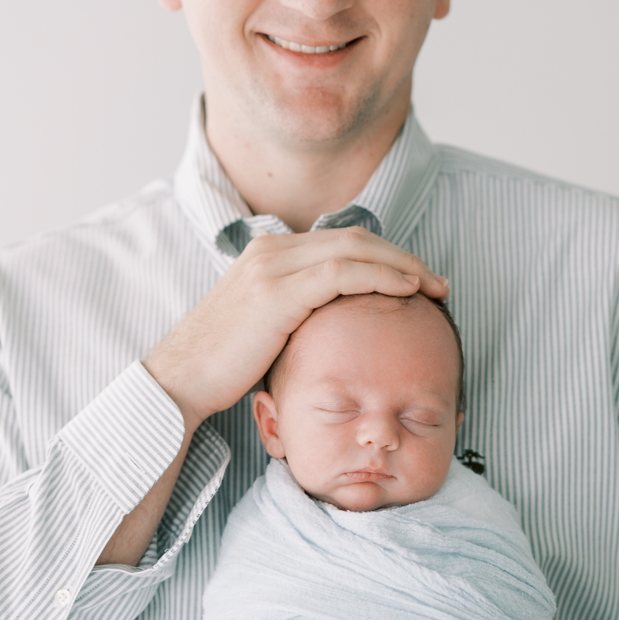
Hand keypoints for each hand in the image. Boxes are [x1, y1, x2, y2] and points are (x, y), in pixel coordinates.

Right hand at [145, 228, 447, 430]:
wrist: (180, 381)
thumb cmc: (226, 364)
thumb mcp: (267, 325)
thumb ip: (300, 308)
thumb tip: (340, 317)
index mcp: (269, 252)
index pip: (342, 241)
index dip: (387, 255)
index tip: (419, 278)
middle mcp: (271, 250)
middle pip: (356, 239)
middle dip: (403, 257)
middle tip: (438, 281)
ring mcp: (272, 267)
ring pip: (355, 250)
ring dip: (402, 266)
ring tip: (433, 287)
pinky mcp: (277, 293)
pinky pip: (342, 274)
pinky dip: (381, 277)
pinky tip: (406, 291)